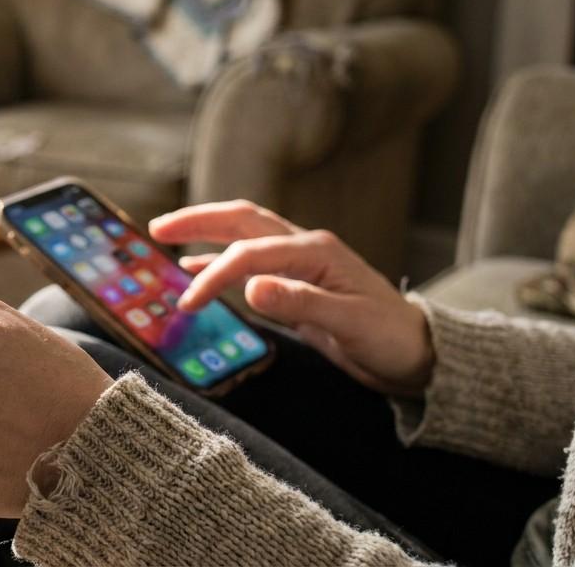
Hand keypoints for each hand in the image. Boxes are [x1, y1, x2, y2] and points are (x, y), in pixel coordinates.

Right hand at [149, 200, 432, 397]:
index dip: (214, 274)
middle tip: (157, 228)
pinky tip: (195, 267)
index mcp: (315, 252)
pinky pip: (250, 260)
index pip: (250, 254)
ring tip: (165, 237)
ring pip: (244, 234)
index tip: (189, 304)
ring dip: (205, 232)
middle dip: (199, 221)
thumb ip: (299, 303)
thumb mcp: (348, 324)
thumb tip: (250, 287)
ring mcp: (301, 262)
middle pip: (243, 220)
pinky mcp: (296, 281)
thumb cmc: (389, 338)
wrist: (417, 353)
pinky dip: (219, 260)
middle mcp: (305, 247)